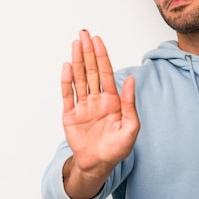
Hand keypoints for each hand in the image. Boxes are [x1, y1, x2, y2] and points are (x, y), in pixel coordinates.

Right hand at [61, 30, 139, 197]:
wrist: (99, 165)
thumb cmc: (117, 148)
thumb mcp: (130, 127)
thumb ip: (130, 104)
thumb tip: (131, 80)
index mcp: (112, 100)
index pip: (106, 73)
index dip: (102, 56)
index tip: (97, 40)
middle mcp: (96, 99)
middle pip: (91, 71)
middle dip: (88, 52)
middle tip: (84, 34)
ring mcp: (82, 106)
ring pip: (79, 79)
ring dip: (77, 61)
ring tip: (75, 44)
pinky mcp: (70, 115)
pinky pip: (68, 95)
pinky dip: (67, 81)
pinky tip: (67, 67)